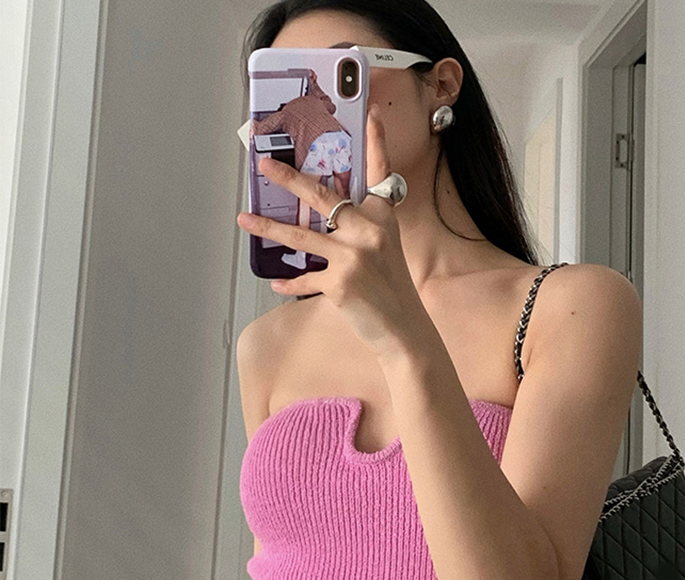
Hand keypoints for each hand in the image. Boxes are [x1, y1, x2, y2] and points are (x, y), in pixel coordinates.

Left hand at [236, 105, 427, 359]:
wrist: (404, 329)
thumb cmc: (393, 290)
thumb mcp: (385, 250)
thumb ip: (360, 230)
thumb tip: (327, 220)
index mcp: (383, 219)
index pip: (380, 173)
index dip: (376, 142)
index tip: (372, 111)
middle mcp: (369, 232)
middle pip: (323, 197)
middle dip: (289, 178)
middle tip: (264, 164)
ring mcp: (354, 257)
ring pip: (301, 237)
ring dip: (268, 228)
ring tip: (245, 219)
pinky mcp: (340, 283)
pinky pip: (305, 279)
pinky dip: (289, 283)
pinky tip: (276, 282)